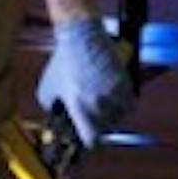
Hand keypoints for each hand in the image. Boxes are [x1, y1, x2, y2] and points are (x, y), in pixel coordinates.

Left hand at [37, 16, 134, 151]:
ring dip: (112, 112)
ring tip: (102, 100)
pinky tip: (113, 94)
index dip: (91, 142)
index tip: (90, 140)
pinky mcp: (125, 81)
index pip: (93, 141)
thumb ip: (53, 110)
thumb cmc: (62, 62)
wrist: (81, 36)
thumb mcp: (48, 89)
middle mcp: (99, 103)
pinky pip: (129, 101)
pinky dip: (123, 101)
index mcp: (80, 108)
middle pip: (106, 127)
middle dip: (99, 122)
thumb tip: (60, 122)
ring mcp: (114, 93)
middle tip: (91, 112)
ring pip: (120, 115)